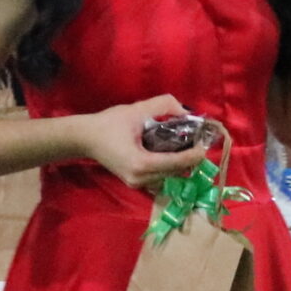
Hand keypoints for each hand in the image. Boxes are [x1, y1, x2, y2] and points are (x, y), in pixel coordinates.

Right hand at [80, 94, 212, 190]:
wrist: (85, 138)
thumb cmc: (108, 124)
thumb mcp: (137, 110)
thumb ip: (164, 106)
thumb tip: (187, 111)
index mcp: (141, 164)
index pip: (177, 163)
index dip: (194, 153)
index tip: (205, 142)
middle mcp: (141, 179)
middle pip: (176, 172)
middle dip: (190, 159)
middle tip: (199, 141)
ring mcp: (137, 185)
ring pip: (169, 178)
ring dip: (181, 165)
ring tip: (188, 147)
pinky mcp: (135, 184)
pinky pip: (160, 178)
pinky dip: (170, 168)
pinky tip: (174, 155)